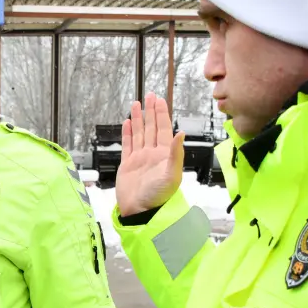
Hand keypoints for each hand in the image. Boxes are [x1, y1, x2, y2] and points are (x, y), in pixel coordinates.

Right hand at [116, 93, 184, 216]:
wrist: (140, 211)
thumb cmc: (158, 196)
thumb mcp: (172, 174)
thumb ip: (175, 153)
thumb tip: (180, 133)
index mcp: (163, 154)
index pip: (162, 128)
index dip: (161, 113)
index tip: (160, 99)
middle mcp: (152, 154)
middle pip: (151, 127)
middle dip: (150, 111)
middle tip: (150, 96)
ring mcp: (139, 159)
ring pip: (139, 134)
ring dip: (138, 119)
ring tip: (136, 104)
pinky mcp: (127, 165)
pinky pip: (127, 145)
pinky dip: (127, 134)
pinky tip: (127, 123)